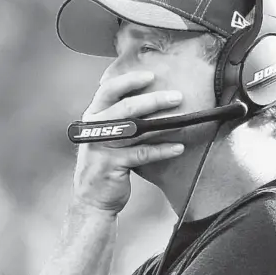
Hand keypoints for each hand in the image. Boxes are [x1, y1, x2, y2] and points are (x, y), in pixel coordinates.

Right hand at [72, 71, 183, 214]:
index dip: (130, 81)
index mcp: (93, 117)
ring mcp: (102, 147)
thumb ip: (118, 120)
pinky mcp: (113, 165)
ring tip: (183, 119)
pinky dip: (162, 150)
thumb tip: (149, 103)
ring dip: (163, 123)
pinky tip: (178, 147)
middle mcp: (95, 129)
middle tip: (176, 96)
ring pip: (136, 129)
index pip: (109, 90)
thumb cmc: (104, 165)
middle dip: (154, 100)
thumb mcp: (105, 137)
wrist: (92, 199)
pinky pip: (142, 154)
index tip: (151, 76)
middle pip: (126, 107)